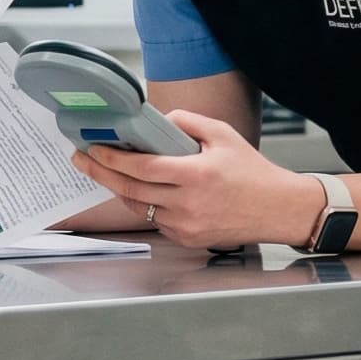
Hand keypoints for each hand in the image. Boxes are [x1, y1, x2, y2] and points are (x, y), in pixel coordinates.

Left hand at [68, 110, 324, 248]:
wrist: (279, 209)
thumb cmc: (253, 172)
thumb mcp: (222, 134)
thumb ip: (186, 122)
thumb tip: (156, 120)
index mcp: (196, 175)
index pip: (140, 167)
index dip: (111, 158)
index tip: (92, 148)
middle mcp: (188, 204)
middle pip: (130, 189)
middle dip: (100, 173)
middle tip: (81, 160)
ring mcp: (186, 225)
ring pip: (140, 206)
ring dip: (120, 189)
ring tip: (106, 172)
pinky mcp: (188, 239)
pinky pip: (155, 221)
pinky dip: (145, 204)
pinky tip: (139, 190)